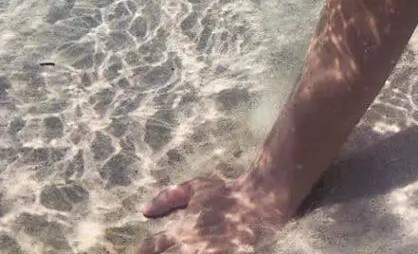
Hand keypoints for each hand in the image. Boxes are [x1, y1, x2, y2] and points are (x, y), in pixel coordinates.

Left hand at [138, 174, 288, 253]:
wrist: (261, 199)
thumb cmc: (228, 194)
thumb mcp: (198, 188)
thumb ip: (170, 197)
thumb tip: (144, 210)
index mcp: (181, 229)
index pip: (150, 247)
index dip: (142, 251)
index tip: (139, 253)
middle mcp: (190, 245)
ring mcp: (207, 253)